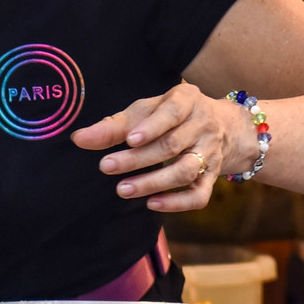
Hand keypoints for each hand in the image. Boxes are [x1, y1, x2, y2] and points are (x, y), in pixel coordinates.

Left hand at [71, 83, 252, 212]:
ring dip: (153, 182)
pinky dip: (177, 203)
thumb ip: (114, 125)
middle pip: (171, 145)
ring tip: (123, 189)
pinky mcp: (213, 176)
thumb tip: (79, 139)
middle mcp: (202, 125)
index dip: (152, 126)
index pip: (172, 112)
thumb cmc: (171, 115)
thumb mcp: (146, 110)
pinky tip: (152, 204)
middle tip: (107, 167)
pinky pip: (200, 195)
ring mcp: (211, 152)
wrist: (224, 125)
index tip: (129, 139)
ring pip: (185, 171)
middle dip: (138, 159)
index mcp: (187, 100)